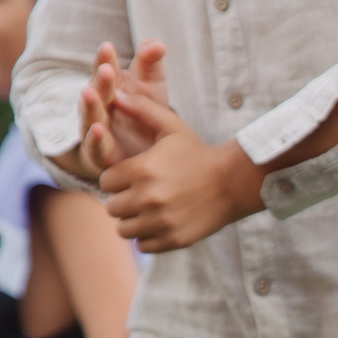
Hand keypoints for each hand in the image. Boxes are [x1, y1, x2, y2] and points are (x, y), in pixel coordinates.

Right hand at [58, 41, 168, 180]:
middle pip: (97, 92)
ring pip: (90, 117)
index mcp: (110, 85)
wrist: (146, 149)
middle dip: (100, 81)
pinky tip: (97, 129)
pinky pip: (95, 147)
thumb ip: (150, 62)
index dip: (105, 59)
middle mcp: (99, 105)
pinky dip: (94, 139)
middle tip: (105, 69)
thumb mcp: (151, 83)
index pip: (105, 69)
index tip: (107, 47)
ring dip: (89, 106)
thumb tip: (158, 44)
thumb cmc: (146, 108)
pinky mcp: (101, 154)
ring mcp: (98, 129)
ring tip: (89, 93)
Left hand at [98, 79, 264, 251]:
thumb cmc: (197, 153)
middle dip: (122, 200)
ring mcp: (160, 222)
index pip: (105, 182)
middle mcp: (148, 198)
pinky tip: (161, 223)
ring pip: (123, 230)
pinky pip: (142, 245)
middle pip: (111, 208)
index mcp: (142, 169)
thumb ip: (141, 109)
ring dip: (132, 221)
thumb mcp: (171, 127)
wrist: (232, 182)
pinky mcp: (172, 239)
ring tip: (149, 210)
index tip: (132, 176)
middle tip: (140, 194)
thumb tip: (114, 92)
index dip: (117, 179)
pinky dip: (148, 237)